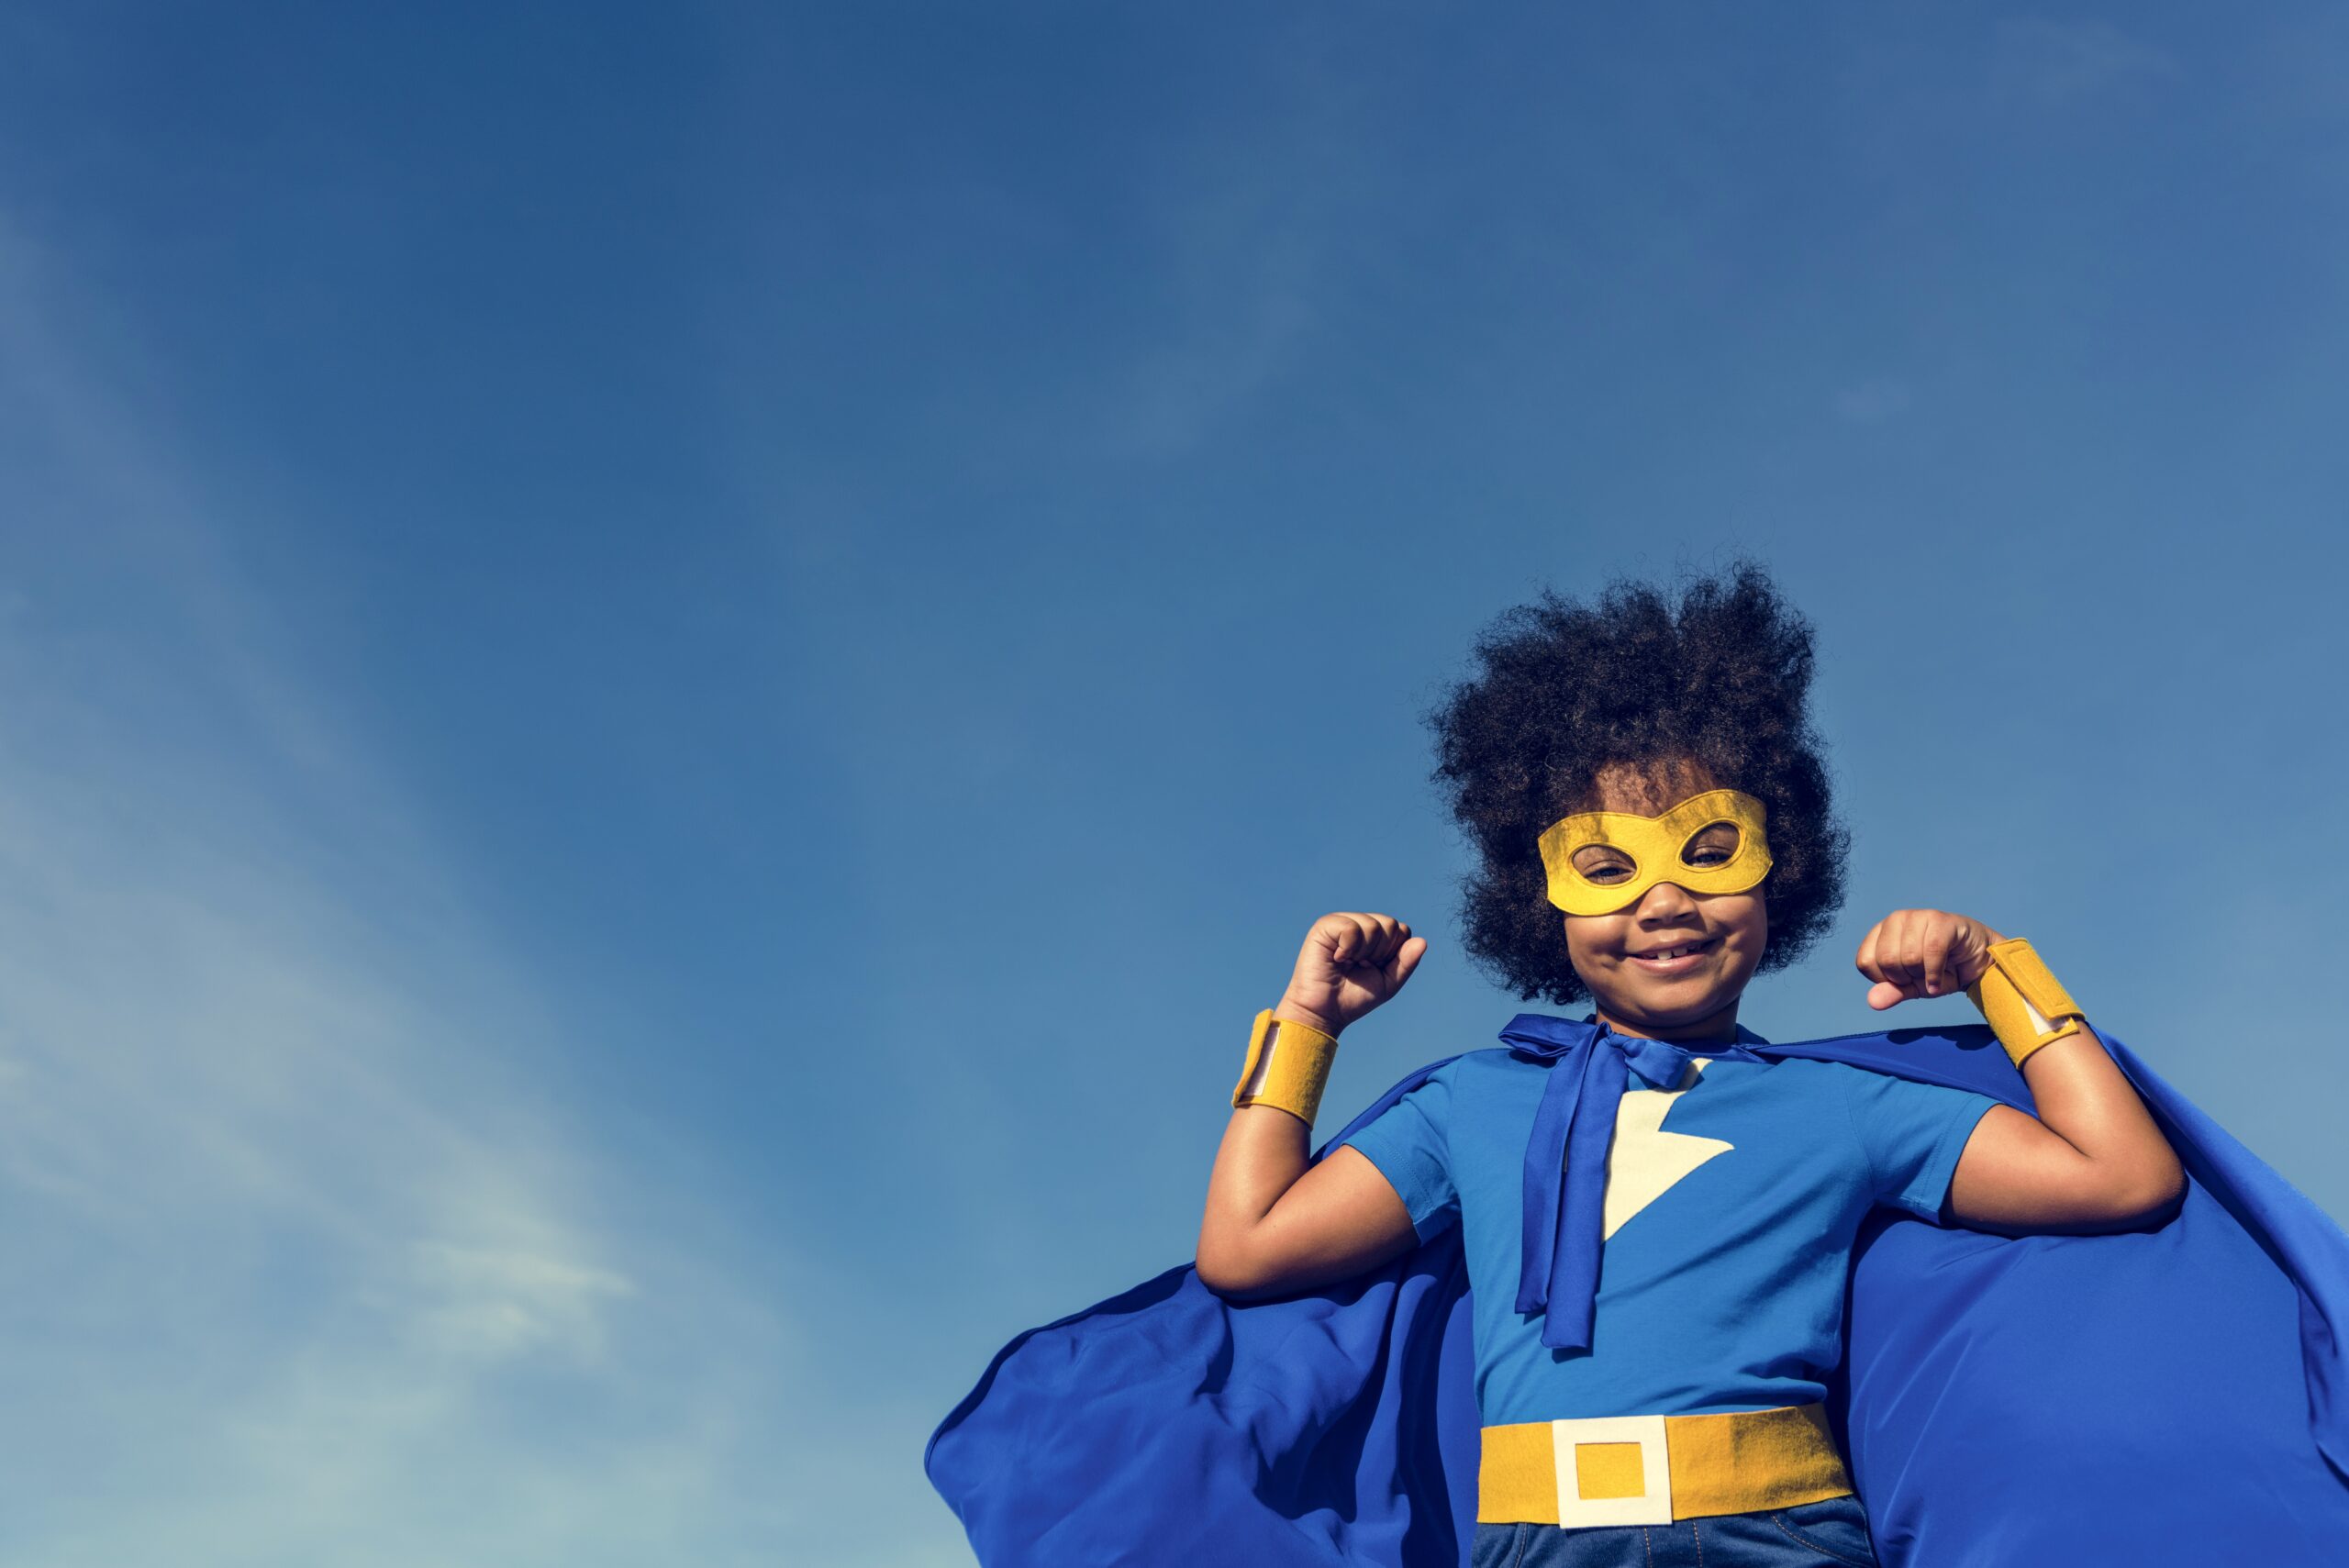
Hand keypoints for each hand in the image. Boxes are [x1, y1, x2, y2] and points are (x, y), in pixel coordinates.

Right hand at [1277, 912, 1427, 1035]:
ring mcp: (1342, 922)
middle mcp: (1359, 925)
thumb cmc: (1353, 998)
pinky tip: (1337, 958)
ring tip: (1347, 963)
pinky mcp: (1325, 926)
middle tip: (1360, 966)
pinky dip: (1348, 948)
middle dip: (1380, 953)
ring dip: (1363, 953)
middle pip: (1390, 925)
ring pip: (1373, 925)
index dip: (1393, 953)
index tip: (1374, 969)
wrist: (1324, 1012)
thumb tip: (1422, 941)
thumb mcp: (1388, 983)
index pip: (1401, 930)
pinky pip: (1351, 928)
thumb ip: (1406, 963)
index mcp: (1374, 936)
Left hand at [1855, 909, 2006, 1009]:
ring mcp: (1918, 916)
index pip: (1865, 962)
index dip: (1886, 980)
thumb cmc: (1940, 972)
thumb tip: (1873, 1002)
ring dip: (1924, 974)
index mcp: (1880, 934)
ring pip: (1909, 957)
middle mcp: (1895, 920)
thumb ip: (1892, 992)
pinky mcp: (1942, 920)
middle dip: (1907, 977)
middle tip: (1923, 973)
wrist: (1978, 966)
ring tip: (1934, 969)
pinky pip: (1932, 951)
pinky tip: (1941, 979)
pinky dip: (1936, 973)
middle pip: (1886, 960)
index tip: (1905, 978)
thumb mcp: (1912, 987)